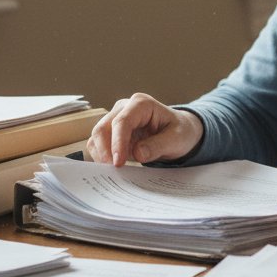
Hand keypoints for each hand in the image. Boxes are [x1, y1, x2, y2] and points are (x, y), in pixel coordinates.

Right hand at [87, 93, 204, 166]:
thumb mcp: (177, 139)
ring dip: (102, 155)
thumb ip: (158, 145)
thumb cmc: (179, 131)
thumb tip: (138, 154)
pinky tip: (113, 167)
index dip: (117, 142)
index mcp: (142, 104)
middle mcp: (124, 107)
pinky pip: (98, 143)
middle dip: (105, 150)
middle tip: (114, 171)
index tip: (118, 163)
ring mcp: (116, 118)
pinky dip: (101, 156)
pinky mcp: (112, 132)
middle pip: (103, 127)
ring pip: (97, 136)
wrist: (179, 132)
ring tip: (115, 172)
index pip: (122, 121)